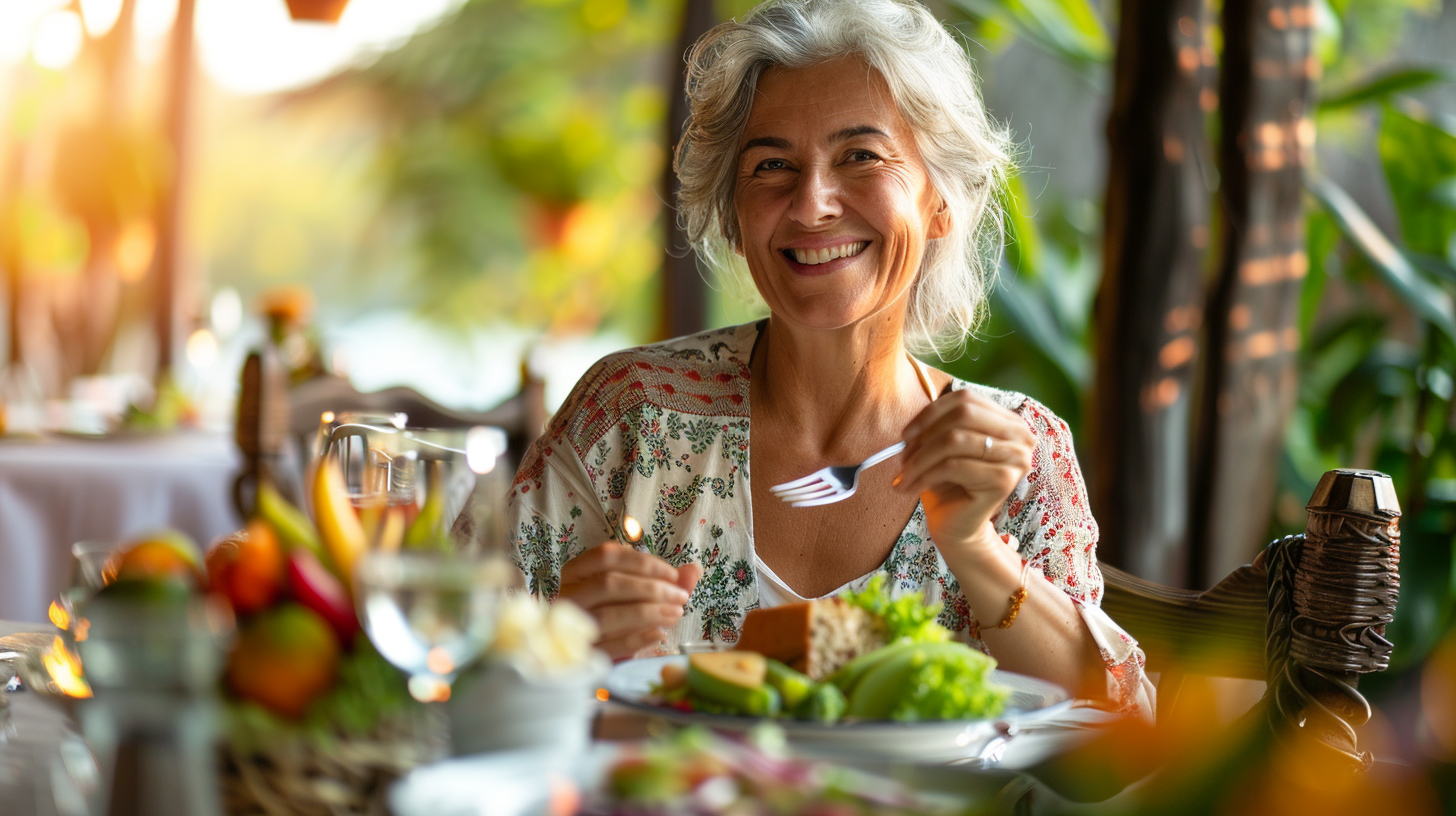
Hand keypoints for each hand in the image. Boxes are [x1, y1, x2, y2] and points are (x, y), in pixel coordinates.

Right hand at [558, 542, 702, 659]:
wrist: (593, 647)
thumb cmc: (615, 610)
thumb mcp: (637, 591)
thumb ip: (664, 580)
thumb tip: (694, 570)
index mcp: (576, 571)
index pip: (607, 556)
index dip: (643, 562)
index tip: (672, 574)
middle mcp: (569, 595)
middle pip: (609, 584)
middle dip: (651, 589)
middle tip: (680, 596)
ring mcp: (572, 626)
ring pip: (609, 615)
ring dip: (648, 613)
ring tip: (675, 613)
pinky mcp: (581, 652)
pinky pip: (610, 645)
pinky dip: (637, 639)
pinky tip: (659, 634)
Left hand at [895, 389, 1034, 556]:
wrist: (956, 526)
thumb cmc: (948, 484)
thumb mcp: (941, 446)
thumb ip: (937, 424)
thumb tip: (913, 423)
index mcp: (1007, 421)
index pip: (965, 399)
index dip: (930, 412)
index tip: (906, 433)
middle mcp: (1020, 436)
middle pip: (962, 414)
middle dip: (926, 434)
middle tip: (904, 456)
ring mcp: (1016, 457)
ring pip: (954, 440)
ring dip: (920, 458)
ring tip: (904, 475)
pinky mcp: (1003, 480)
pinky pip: (953, 466)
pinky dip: (924, 475)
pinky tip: (910, 488)